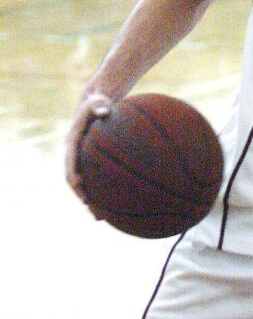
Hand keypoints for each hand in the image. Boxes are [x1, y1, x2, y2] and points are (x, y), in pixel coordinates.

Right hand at [65, 92, 111, 212]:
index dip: (74, 179)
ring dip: (92, 199)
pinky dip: (103, 189)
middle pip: (75, 181)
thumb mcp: (98, 102)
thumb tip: (105, 111)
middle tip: (93, 212)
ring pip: (86, 183)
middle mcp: (75, 154)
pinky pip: (96, 177)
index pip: (70, 166)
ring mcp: (83, 158)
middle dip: (83, 197)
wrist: (96, 101)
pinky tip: (117, 201)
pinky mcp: (92, 159)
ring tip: (102, 217)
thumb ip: (100, 106)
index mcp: (73, 143)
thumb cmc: (98, 102)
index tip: (81, 191)